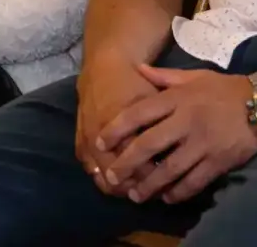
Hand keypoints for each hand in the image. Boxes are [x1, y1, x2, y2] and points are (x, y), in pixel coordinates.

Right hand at [75, 55, 160, 195]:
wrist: (103, 67)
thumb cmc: (134, 84)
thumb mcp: (153, 102)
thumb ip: (161, 129)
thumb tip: (177, 155)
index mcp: (120, 128)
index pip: (140, 165)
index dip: (156, 177)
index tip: (170, 180)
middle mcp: (100, 139)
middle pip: (119, 178)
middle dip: (138, 187)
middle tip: (154, 189)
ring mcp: (87, 143)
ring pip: (103, 179)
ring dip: (121, 187)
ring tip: (138, 188)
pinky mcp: (79, 144)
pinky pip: (90, 170)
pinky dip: (104, 179)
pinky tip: (119, 181)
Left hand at [99, 66, 256, 204]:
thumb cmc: (224, 89)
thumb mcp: (194, 77)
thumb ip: (163, 77)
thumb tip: (137, 69)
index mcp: (178, 99)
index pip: (140, 113)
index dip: (117, 128)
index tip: (100, 141)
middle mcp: (187, 121)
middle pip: (149, 144)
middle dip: (126, 163)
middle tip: (110, 176)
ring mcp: (203, 143)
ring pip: (170, 169)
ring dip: (149, 185)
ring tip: (135, 195)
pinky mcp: (219, 160)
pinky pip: (195, 181)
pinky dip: (179, 192)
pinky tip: (167, 197)